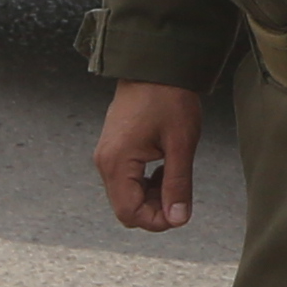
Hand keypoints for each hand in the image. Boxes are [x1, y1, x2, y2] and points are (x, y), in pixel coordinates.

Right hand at [91, 79, 206, 231]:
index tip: (181, 211)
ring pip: (127, 196)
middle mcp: (105, 162)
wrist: (155, 65)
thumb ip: (178, 185)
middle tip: (180, 190)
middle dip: (155, 209)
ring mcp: (107, 156)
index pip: (130, 213)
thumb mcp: (181, 143)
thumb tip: (178, 219)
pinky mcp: (114, 150)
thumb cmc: (169, 98)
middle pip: (126, 208)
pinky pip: (126, 180)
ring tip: (173, 172)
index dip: (158, 221)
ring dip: (152, 195)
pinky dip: (146, 182)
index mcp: (117, 162)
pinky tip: (164, 166)